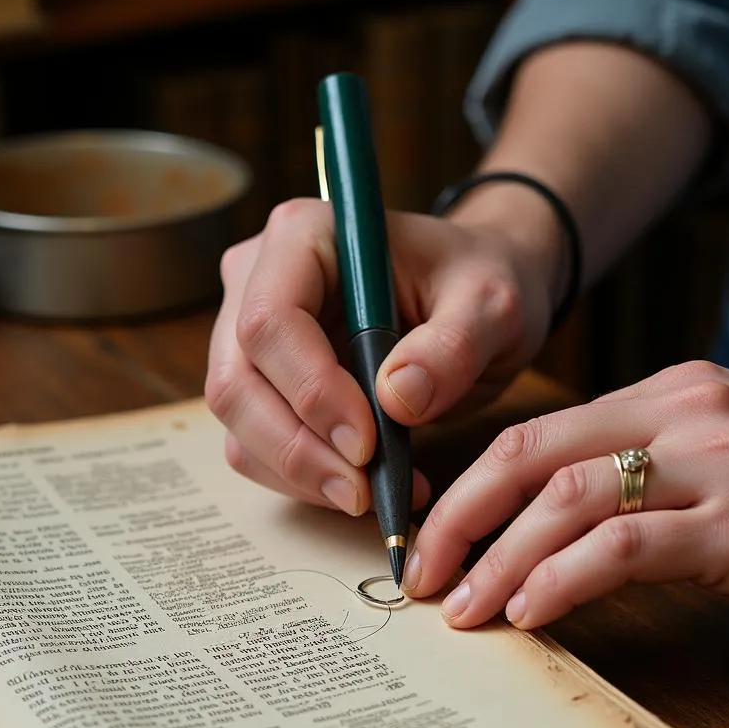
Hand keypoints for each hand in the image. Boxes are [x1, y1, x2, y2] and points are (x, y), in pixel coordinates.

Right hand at [205, 196, 558, 514]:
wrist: (471, 298)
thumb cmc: (476, 282)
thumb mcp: (491, 304)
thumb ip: (454, 346)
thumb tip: (397, 400)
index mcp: (302, 236)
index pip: (270, 322)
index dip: (310, 391)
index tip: (368, 443)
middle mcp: (256, 280)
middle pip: (236, 382)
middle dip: (298, 448)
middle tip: (363, 491)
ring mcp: (247, 336)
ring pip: (239, 424)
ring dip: (299, 473)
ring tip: (373, 491)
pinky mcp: (258, 384)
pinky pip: (254, 446)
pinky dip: (302, 479)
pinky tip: (363, 484)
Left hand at [406, 361, 728, 628]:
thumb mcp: (703, 454)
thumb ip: (624, 467)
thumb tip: (522, 522)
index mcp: (661, 395)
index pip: (530, 435)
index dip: (464, 487)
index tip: (428, 537)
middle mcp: (683, 415)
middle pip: (530, 457)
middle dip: (460, 518)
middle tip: (423, 573)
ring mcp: (716, 466)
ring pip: (567, 502)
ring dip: (501, 560)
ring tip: (467, 607)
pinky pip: (625, 547)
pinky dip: (562, 578)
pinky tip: (529, 609)